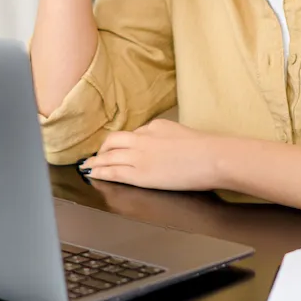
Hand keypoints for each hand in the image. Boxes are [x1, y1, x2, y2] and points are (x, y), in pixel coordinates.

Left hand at [80, 119, 224, 191]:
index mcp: (155, 126)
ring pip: (109, 156)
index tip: (117, 148)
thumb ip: (166, 137)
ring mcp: (139, 156)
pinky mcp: (139, 174)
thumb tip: (160, 146)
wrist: (212, 157)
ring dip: (96, 161)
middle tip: (97, 156)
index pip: (133, 134)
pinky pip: (113, 171)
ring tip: (88, 166)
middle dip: (103, 149)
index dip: (122, 143)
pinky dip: (100, 171)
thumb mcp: (181, 133)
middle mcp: (143, 138)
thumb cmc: (205, 148)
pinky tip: (92, 174)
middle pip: (113, 141)